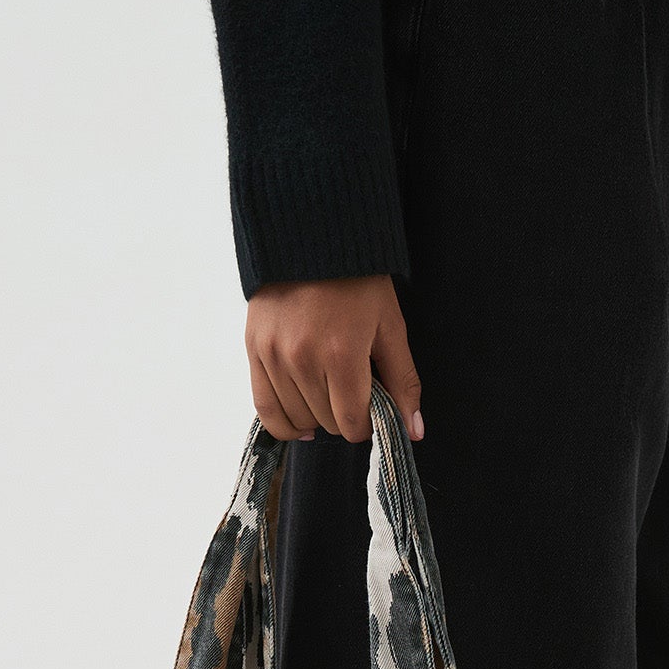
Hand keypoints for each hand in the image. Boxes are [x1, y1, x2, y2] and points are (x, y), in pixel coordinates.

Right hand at [246, 275, 422, 444]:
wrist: (312, 237)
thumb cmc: (358, 281)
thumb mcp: (390, 326)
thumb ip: (402, 381)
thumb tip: (413, 431)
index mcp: (342, 353)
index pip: (351, 422)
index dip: (365, 425)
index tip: (370, 410)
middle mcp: (303, 359)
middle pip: (326, 422)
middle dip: (344, 416)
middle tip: (351, 392)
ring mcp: (275, 355)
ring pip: (298, 419)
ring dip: (317, 417)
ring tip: (328, 394)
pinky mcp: (254, 350)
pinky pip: (266, 409)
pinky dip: (285, 423)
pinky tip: (302, 422)